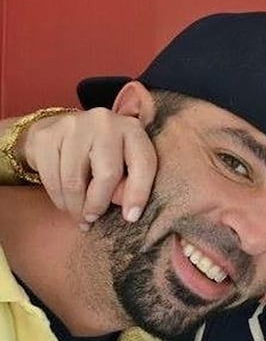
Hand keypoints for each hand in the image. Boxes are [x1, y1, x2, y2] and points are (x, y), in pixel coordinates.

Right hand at [20, 108, 156, 228]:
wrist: (62, 131)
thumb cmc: (101, 154)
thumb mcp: (124, 163)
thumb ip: (129, 183)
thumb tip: (127, 211)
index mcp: (133, 129)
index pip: (143, 163)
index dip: (139, 194)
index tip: (131, 218)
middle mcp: (105, 122)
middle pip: (107, 174)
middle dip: (99, 204)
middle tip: (94, 218)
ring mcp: (74, 126)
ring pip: (74, 181)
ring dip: (76, 207)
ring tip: (80, 216)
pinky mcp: (47, 136)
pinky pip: (51, 179)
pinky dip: (59, 199)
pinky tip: (65, 203)